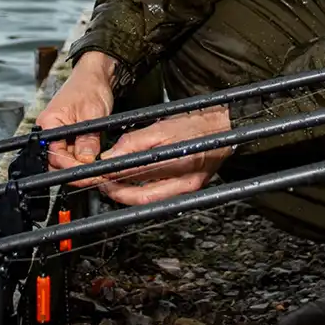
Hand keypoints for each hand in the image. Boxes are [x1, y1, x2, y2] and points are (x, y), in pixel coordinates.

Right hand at [42, 51, 115, 184]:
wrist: (95, 75)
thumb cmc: (90, 87)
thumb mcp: (93, 114)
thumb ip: (88, 139)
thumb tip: (87, 160)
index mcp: (48, 124)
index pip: (54, 155)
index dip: (72, 168)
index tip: (89, 174)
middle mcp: (48, 130)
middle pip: (56, 161)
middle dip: (76, 171)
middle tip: (95, 176)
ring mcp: (56, 133)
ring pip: (64, 158)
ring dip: (80, 165)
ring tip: (97, 170)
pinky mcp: (66, 135)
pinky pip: (71, 152)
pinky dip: (82, 158)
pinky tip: (94, 160)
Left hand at [95, 105, 232, 205]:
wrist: (224, 127)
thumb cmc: (198, 124)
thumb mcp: (162, 127)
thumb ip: (134, 142)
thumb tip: (110, 156)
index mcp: (180, 163)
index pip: (138, 174)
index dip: (114, 175)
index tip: (100, 172)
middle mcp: (186, 182)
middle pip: (143, 197)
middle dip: (118, 193)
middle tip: (103, 184)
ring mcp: (189, 189)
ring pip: (150, 200)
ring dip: (128, 194)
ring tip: (114, 184)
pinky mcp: (188, 190)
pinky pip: (160, 197)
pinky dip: (142, 192)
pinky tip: (133, 184)